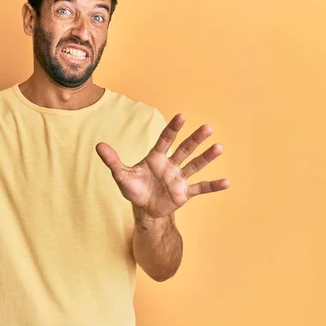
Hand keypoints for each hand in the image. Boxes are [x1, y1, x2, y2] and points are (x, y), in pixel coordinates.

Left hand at [96, 113, 229, 217]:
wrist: (144, 208)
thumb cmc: (133, 188)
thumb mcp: (121, 175)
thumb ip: (112, 160)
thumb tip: (98, 145)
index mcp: (156, 158)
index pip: (165, 140)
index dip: (173, 129)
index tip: (182, 116)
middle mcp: (170, 165)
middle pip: (184, 149)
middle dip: (195, 139)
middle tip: (207, 127)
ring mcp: (178, 178)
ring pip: (194, 165)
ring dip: (206, 157)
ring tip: (219, 147)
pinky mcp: (184, 193)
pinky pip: (200, 188)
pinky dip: (212, 186)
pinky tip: (227, 182)